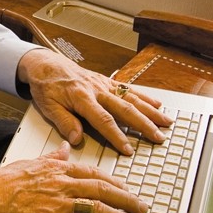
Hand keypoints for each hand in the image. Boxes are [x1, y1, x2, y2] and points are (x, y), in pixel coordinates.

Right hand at [0, 143, 147, 212]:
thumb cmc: (3, 181)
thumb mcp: (31, 162)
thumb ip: (52, 158)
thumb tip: (64, 148)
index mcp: (59, 170)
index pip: (94, 174)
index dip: (115, 183)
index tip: (127, 189)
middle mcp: (62, 185)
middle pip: (103, 190)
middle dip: (127, 200)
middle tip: (143, 208)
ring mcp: (58, 204)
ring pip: (97, 209)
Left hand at [16, 49, 172, 153]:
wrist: (46, 63)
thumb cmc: (46, 86)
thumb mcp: (48, 106)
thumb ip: (64, 122)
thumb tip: (76, 139)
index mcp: (82, 98)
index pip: (103, 120)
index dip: (117, 136)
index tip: (128, 149)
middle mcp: (97, 90)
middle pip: (125, 109)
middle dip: (144, 125)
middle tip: (158, 138)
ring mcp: (104, 84)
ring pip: (132, 99)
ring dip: (151, 112)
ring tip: (166, 123)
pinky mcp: (107, 81)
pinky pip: (129, 89)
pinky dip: (145, 97)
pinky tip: (157, 105)